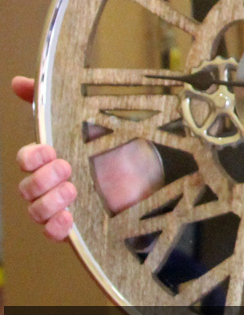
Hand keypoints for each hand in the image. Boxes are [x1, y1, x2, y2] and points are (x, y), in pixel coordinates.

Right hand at [12, 75, 164, 239]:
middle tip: (67, 167)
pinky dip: (55, 227)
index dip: (31, 156)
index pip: (25, 159)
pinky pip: (51, 233)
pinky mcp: (78, 227)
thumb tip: (18, 81)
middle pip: (26, 187)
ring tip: (73, 191)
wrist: (155, 175)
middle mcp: (54, 184)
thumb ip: (57, 102)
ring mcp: (64, 206)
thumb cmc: (119, 147)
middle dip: (43, 178)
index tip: (50, 150)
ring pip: (35, 211)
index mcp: (55, 158)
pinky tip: (69, 219)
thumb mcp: (93, 119)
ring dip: (49, 202)